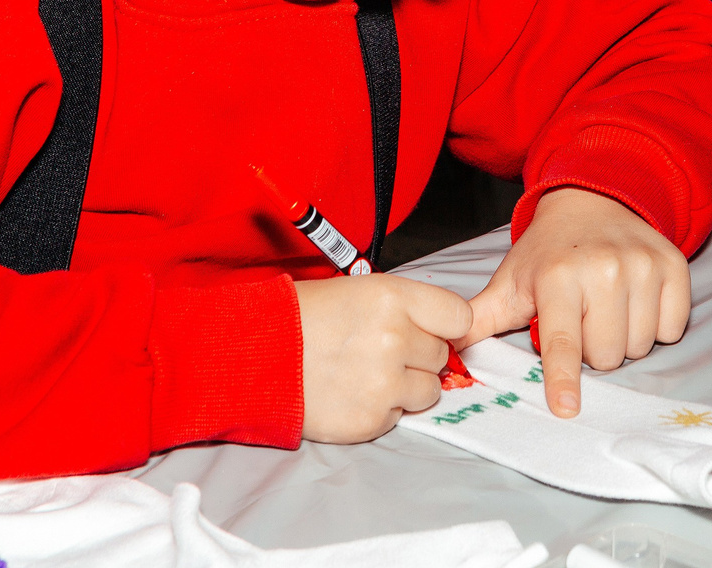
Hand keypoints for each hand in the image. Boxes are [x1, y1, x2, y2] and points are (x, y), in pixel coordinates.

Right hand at [294, 274, 471, 442]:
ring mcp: (384, 384)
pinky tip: (352, 393)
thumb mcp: (359, 291)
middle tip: (382, 351)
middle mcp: (395, 340)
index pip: (459, 317)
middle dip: (419, 356)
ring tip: (368, 374)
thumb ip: (405, 307)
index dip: (445, 326)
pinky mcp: (371, 420)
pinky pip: (399, 416)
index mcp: (394, 298)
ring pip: (428, 390)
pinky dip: (381, 409)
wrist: (253, 356)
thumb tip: (441, 330)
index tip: (431, 330)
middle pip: (442, 355)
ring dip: (407, 386)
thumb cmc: (301, 317)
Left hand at [460, 187, 690, 417]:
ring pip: (641, 345)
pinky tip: (637, 302)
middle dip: (594, 350)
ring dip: (625, 339)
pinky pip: (673, 327)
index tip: (566, 408)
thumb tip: (445, 352)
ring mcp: (643, 265)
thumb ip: (480, 319)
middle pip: (606, 355)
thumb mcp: (510, 282)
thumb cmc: (548, 251)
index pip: (562, 341)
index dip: (563, 378)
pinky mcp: (674, 266)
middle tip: (584, 321)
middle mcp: (604, 268)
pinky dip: (657, 325)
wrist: (592, 199)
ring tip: (608, 309)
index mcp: (558, 276)